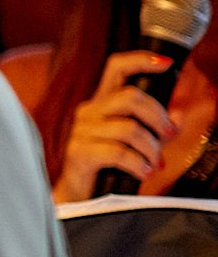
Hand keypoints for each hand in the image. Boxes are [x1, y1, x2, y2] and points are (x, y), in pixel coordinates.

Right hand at [53, 50, 179, 201]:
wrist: (80, 195)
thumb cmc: (107, 165)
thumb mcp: (133, 142)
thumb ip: (152, 127)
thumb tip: (176, 118)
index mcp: (101, 104)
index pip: (116, 68)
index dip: (141, 60)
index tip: (167, 64)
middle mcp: (88, 112)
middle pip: (130, 97)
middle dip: (158, 117)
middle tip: (169, 135)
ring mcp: (81, 132)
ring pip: (129, 128)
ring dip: (151, 148)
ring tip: (155, 162)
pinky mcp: (79, 152)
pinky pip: (119, 153)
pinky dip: (139, 164)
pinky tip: (144, 172)